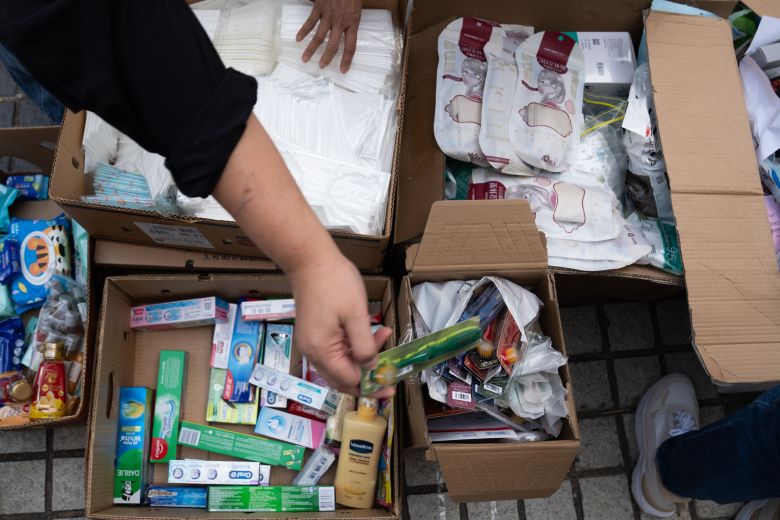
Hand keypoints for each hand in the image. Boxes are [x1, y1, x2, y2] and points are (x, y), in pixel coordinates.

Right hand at [289, 251, 393, 395]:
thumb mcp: (356, 315)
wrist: (310, 260)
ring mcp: (311, 344)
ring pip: (340, 365)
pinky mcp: (314, 334)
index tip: (391, 386)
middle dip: (368, 377)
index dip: (371, 385)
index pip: (349, 381)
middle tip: (391, 372)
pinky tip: (370, 331)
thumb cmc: (335, 283)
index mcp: (322, 351)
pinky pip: (335, 351)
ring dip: (363, 358)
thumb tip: (370, 368)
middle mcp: (312, 353)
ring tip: (384, 336)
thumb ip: (364, 346)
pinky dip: (353, 347)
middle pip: (342, 379)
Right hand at [296, 0, 361, 72]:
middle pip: (333, 45)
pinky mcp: (319, 8)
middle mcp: (340, 22)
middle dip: (326, 58)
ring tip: (304, 59)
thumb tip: (347, 32)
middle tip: (321, 67)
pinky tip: (298, 39)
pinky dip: (303, 31)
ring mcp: (328, 15)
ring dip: (311, 49)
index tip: (343, 70)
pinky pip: (310, 22)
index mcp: (353, 23)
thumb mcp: (358, 8)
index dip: (347, 60)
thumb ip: (352, 21)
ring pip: (318, 36)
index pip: (351, 46)